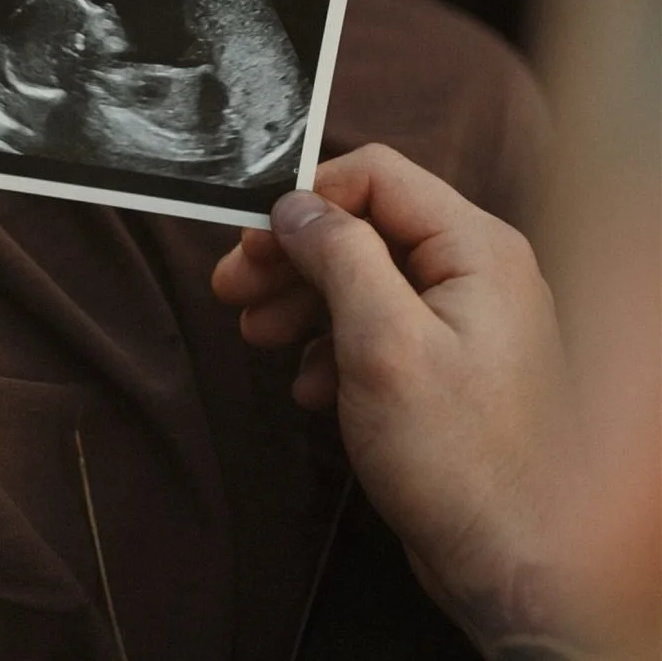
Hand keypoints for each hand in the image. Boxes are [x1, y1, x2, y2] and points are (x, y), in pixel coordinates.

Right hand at [212, 145, 580, 653]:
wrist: (515, 570)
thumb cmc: (457, 456)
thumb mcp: (382, 342)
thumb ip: (338, 255)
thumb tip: (294, 203)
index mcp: (475, 248)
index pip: (376, 176)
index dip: (307, 199)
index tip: (251, 239)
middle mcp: (477, 272)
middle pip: (364, 228)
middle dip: (293, 256)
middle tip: (231, 287)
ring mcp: (468, 322)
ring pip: (365, 279)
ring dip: (302, 302)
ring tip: (255, 336)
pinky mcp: (452, 368)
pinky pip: (380, 329)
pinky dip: (333, 348)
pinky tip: (308, 388)